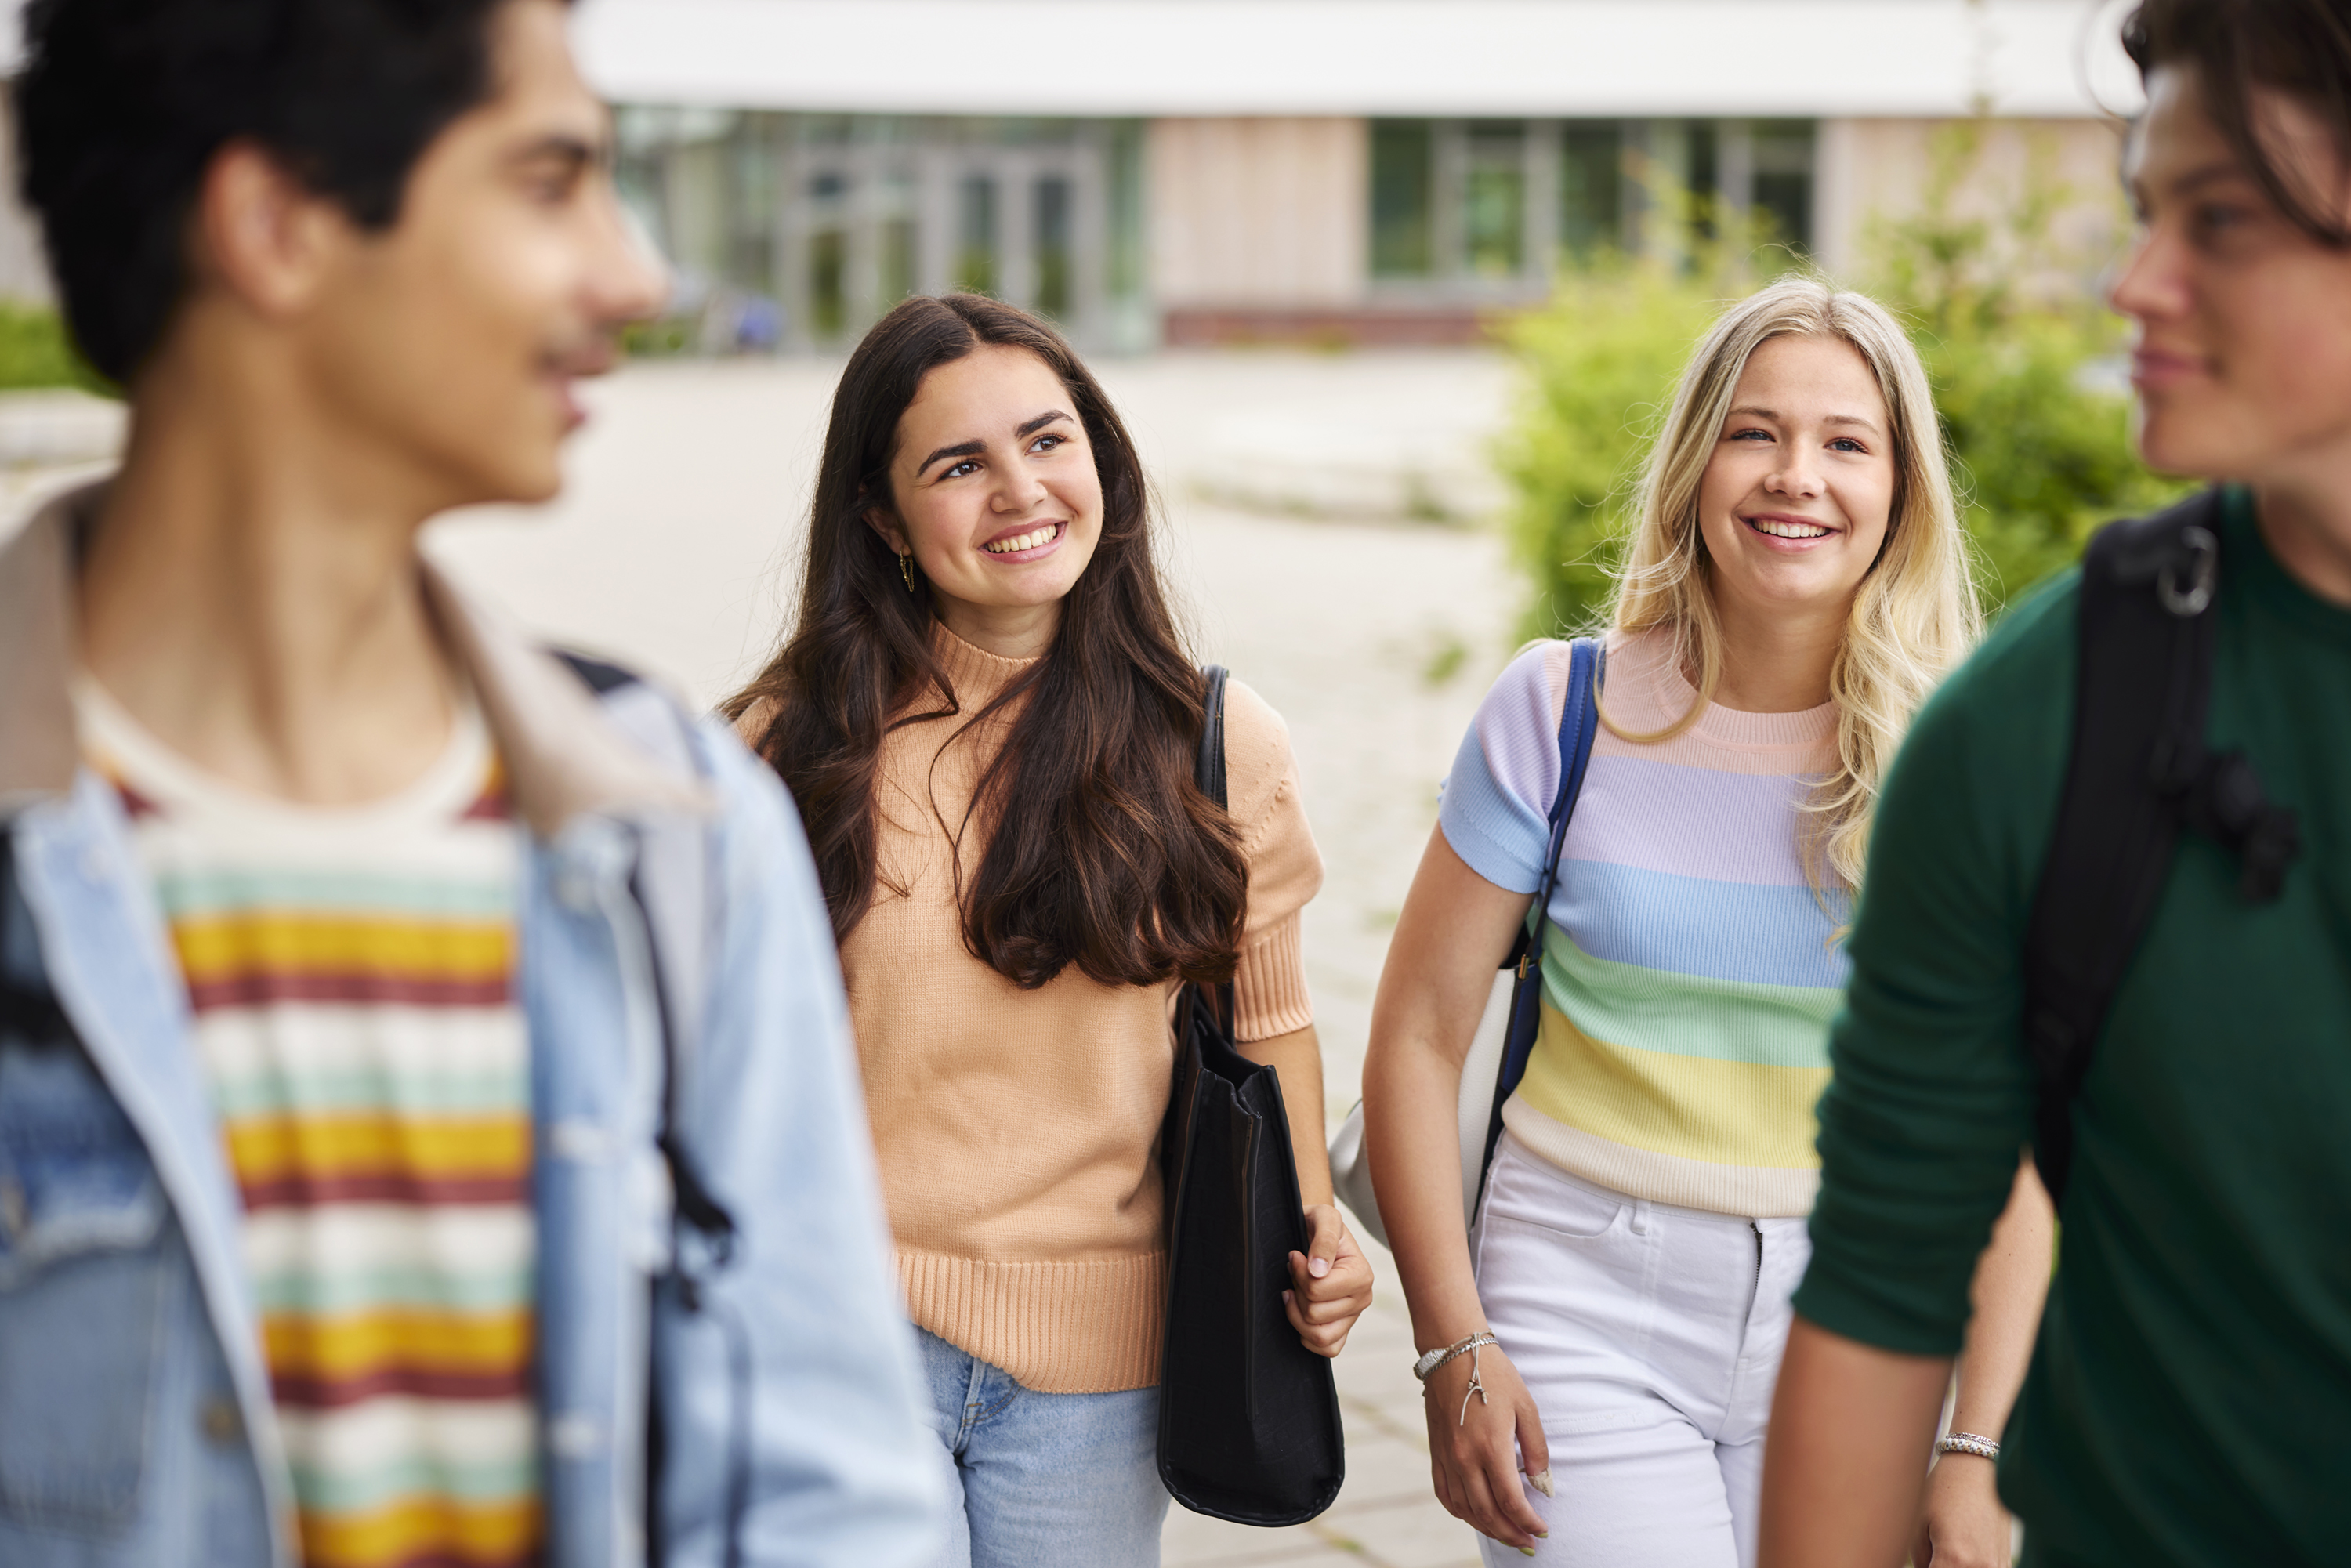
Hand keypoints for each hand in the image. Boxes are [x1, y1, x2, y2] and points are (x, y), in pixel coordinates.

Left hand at [1284, 1204, 1373, 1356]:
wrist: (1316, 1232)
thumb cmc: (1319, 1224)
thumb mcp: (1323, 1217)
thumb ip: (1324, 1239)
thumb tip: (1318, 1271)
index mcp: (1362, 1275)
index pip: (1317, 1291)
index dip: (1298, 1274)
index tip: (1295, 1257)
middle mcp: (1362, 1299)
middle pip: (1314, 1314)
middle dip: (1296, 1292)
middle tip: (1296, 1273)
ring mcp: (1352, 1317)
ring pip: (1318, 1336)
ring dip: (1297, 1314)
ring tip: (1294, 1290)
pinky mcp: (1342, 1329)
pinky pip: (1326, 1349)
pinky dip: (1306, 1335)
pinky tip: (1299, 1310)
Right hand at [1424, 1335, 1549, 1553]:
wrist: (1452, 1352)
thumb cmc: (1494, 1375)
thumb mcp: (1526, 1406)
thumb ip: (1536, 1448)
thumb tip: (1541, 1483)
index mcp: (1490, 1447)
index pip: (1511, 1501)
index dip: (1528, 1522)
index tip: (1542, 1530)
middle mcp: (1465, 1458)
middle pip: (1488, 1513)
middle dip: (1510, 1534)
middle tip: (1529, 1543)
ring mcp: (1447, 1457)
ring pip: (1465, 1509)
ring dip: (1487, 1528)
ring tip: (1507, 1534)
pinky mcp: (1436, 1453)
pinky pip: (1445, 1495)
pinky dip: (1461, 1513)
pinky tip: (1476, 1516)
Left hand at [1910, 1455, 2012, 1567]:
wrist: (1978, 1466)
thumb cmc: (1943, 1490)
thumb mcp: (1918, 1525)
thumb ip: (1921, 1561)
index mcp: (1955, 1559)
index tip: (1923, 1556)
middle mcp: (1980, 1567)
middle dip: (1937, 1563)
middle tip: (1932, 1546)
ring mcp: (1996, 1566)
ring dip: (1952, 1563)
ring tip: (1945, 1541)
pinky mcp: (2005, 1562)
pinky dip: (1968, 1564)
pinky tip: (1961, 1546)